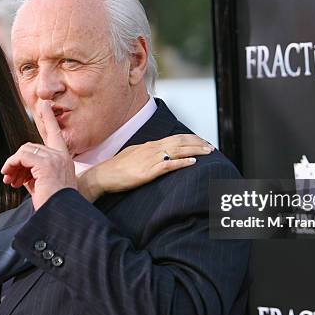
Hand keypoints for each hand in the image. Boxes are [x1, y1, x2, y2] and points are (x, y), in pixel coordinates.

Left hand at [1, 100, 76, 209]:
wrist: (60, 215)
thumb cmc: (53, 204)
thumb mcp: (44, 184)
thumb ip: (34, 172)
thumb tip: (19, 169)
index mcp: (64, 159)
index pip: (55, 133)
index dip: (49, 118)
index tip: (44, 104)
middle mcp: (61, 155)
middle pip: (31, 146)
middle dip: (17, 161)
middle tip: (9, 177)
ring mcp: (55, 158)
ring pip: (24, 151)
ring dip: (13, 165)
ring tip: (9, 179)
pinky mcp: (46, 164)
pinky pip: (22, 157)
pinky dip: (12, 165)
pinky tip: (10, 177)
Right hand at [78, 134, 213, 201]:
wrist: (104, 175)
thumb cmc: (117, 167)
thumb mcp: (134, 154)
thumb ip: (147, 152)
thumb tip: (158, 152)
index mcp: (150, 145)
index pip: (175, 138)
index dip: (191, 139)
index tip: (202, 142)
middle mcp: (152, 149)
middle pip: (180, 142)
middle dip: (197, 143)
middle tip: (211, 146)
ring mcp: (151, 159)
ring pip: (178, 151)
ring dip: (195, 151)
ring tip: (208, 152)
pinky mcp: (148, 171)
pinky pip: (169, 165)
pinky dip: (182, 163)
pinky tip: (193, 163)